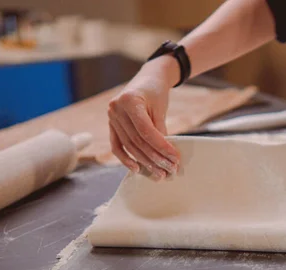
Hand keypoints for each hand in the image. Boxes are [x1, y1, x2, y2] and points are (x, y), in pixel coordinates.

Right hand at [108, 57, 180, 179]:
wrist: (147, 79)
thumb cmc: (156, 92)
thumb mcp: (160, 108)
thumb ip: (161, 129)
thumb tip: (165, 155)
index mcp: (130, 101)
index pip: (146, 131)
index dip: (161, 147)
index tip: (175, 158)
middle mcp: (116, 109)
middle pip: (137, 141)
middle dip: (155, 158)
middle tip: (170, 170)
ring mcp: (111, 117)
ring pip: (129, 146)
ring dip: (145, 162)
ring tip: (159, 173)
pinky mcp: (111, 125)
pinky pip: (117, 145)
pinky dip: (125, 159)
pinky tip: (137, 169)